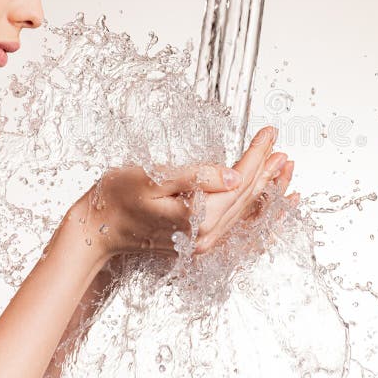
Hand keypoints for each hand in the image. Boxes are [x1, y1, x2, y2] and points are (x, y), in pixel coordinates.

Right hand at [72, 126, 287, 257]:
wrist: (96, 229)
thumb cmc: (116, 197)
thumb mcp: (153, 177)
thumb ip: (196, 176)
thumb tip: (235, 174)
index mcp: (197, 219)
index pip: (239, 182)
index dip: (257, 155)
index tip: (269, 133)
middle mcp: (205, 237)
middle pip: (247, 199)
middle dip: (267, 171)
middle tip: (281, 148)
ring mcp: (202, 243)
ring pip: (246, 213)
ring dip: (265, 189)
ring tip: (282, 168)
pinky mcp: (198, 242)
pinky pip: (237, 225)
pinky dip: (255, 210)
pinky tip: (265, 201)